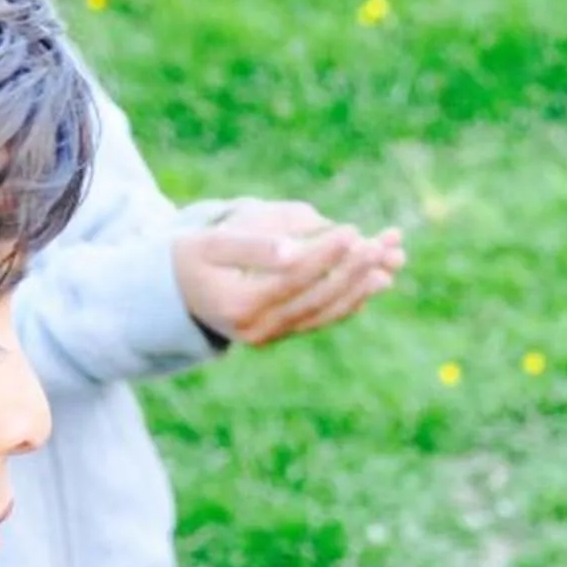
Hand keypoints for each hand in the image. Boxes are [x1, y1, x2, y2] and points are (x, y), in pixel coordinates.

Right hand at [172, 199, 405, 346]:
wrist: (174, 294)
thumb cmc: (192, 257)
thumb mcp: (209, 244)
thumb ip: (250, 246)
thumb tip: (292, 250)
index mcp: (239, 305)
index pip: (293, 278)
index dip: (325, 255)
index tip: (354, 230)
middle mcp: (259, 329)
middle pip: (317, 298)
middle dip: (353, 270)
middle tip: (384, 245)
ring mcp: (273, 335)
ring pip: (326, 312)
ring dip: (362, 287)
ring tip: (393, 262)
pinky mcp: (283, 333)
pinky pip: (323, 319)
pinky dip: (351, 299)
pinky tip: (376, 280)